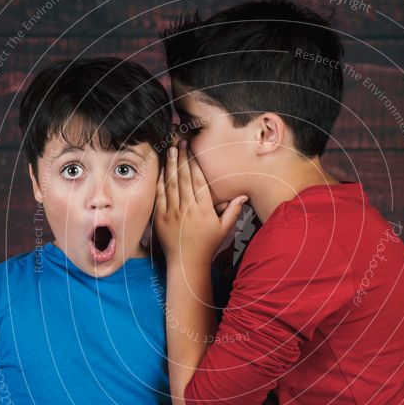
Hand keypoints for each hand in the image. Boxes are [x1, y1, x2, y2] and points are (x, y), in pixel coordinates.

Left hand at [155, 141, 247, 266]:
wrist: (187, 263)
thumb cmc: (207, 245)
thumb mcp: (224, 229)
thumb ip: (233, 211)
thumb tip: (243, 195)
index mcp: (204, 210)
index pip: (198, 181)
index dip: (195, 163)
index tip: (193, 149)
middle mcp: (187, 209)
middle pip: (184, 178)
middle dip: (183, 158)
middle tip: (181, 142)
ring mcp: (172, 213)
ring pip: (171, 184)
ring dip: (171, 165)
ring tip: (172, 150)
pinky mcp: (160, 218)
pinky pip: (160, 196)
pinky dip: (161, 181)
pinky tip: (162, 170)